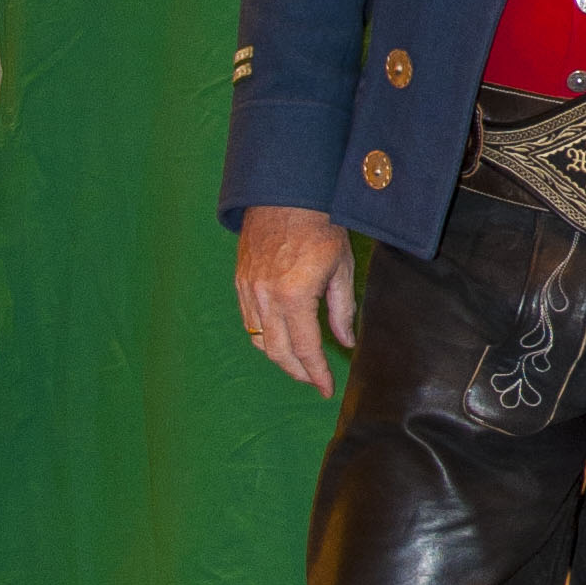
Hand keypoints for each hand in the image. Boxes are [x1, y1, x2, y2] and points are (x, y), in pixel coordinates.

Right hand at [236, 206, 357, 395]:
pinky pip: (249, 321)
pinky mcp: (240, 282)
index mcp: (294, 296)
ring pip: (259, 340)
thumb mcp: (341, 268)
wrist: (285, 196)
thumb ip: (342, 310)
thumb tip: (344, 342)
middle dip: (298, 372)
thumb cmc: (320, 227)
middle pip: (278, 352)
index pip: (306, 349)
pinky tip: (280, 338)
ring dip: (279, 357)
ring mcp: (249, 290)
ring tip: (300, 363)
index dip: (317, 373)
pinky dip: (264, 337)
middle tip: (314, 380)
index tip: (326, 389)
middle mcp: (266, 298)